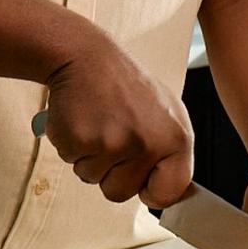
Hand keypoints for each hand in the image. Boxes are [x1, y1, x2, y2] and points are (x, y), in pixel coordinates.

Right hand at [40, 33, 192, 208]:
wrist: (85, 55)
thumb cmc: (123, 84)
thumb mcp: (164, 113)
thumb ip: (170, 153)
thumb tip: (170, 192)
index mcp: (177, 138)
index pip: (170, 192)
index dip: (150, 191)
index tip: (142, 183)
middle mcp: (149, 143)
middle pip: (121, 193)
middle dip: (109, 173)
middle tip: (110, 136)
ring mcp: (114, 143)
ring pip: (92, 178)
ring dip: (88, 156)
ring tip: (96, 123)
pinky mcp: (81, 140)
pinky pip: (70, 161)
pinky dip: (70, 144)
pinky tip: (80, 118)